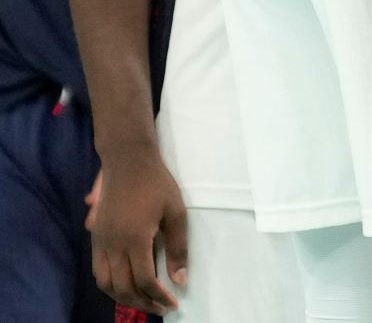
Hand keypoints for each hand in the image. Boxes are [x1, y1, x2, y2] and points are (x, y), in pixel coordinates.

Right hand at [90, 151, 188, 312]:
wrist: (127, 160)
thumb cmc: (157, 183)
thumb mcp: (176, 213)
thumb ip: (177, 248)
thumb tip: (180, 280)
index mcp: (134, 240)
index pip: (144, 281)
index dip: (159, 296)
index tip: (173, 303)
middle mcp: (111, 245)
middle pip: (122, 288)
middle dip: (142, 303)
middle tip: (160, 308)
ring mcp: (99, 241)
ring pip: (104, 283)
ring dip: (122, 297)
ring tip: (143, 301)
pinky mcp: (95, 236)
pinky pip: (97, 270)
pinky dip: (110, 284)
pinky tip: (125, 284)